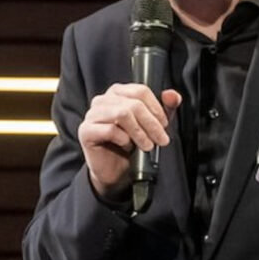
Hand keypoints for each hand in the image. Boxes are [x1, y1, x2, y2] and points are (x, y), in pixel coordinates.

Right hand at [78, 83, 182, 199]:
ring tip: (147, 145)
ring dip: (140, 132)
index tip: (164, 124)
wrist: (116, 168)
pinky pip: (110, 130)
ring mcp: (92, 115)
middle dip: (152, 124)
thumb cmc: (132, 143)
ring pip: (122, 114)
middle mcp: (103, 100)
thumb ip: (165, 108)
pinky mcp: (85, 131)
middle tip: (161, 139)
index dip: (156, 108)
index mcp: (118, 93)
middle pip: (134, 104)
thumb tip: (173, 95)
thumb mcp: (153, 124)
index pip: (140, 91)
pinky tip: (126, 145)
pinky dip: (124, 139)